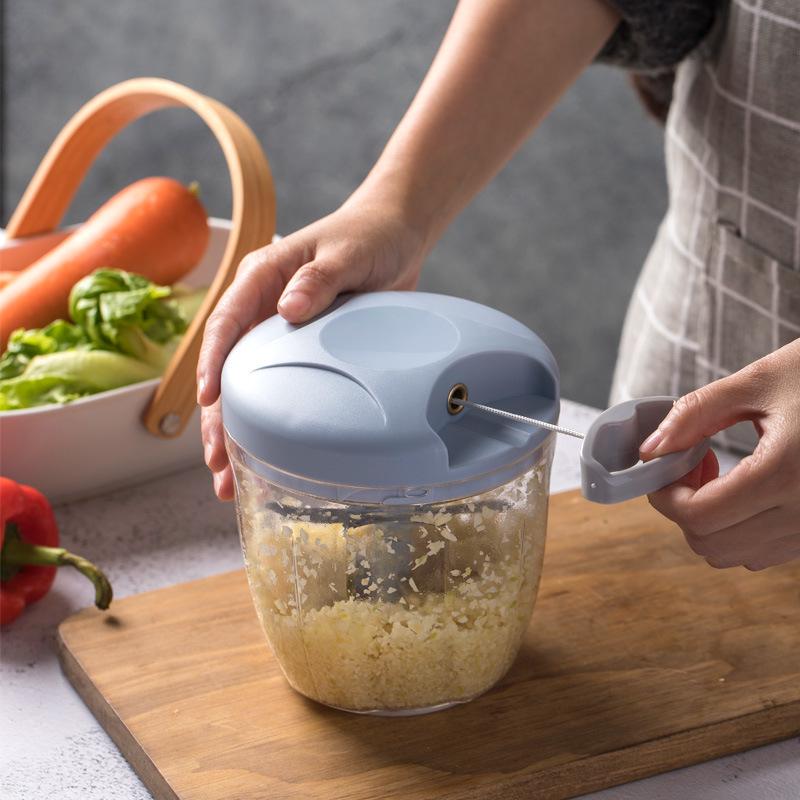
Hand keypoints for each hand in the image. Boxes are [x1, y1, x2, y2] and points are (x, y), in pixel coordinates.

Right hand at [197, 195, 428, 499]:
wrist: (394, 237)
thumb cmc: (368, 237)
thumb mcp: (346, 253)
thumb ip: (318, 279)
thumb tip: (288, 309)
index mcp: (261, 276)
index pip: (227, 321)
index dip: (215, 361)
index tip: (210, 397)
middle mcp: (262, 307)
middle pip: (229, 366)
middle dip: (218, 416)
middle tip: (216, 461)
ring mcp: (279, 331)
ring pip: (248, 386)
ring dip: (237, 430)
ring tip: (226, 477)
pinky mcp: (301, 349)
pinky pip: (278, 388)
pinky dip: (269, 421)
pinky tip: (264, 455)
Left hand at [639, 339, 799, 569]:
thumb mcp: (758, 381)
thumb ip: (695, 414)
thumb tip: (650, 450)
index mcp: (787, 473)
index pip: (698, 516)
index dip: (666, 496)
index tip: (665, 466)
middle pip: (711, 544)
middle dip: (684, 508)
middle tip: (693, 464)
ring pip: (736, 556)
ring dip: (711, 523)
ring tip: (721, 474)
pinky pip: (767, 552)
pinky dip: (740, 530)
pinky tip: (748, 488)